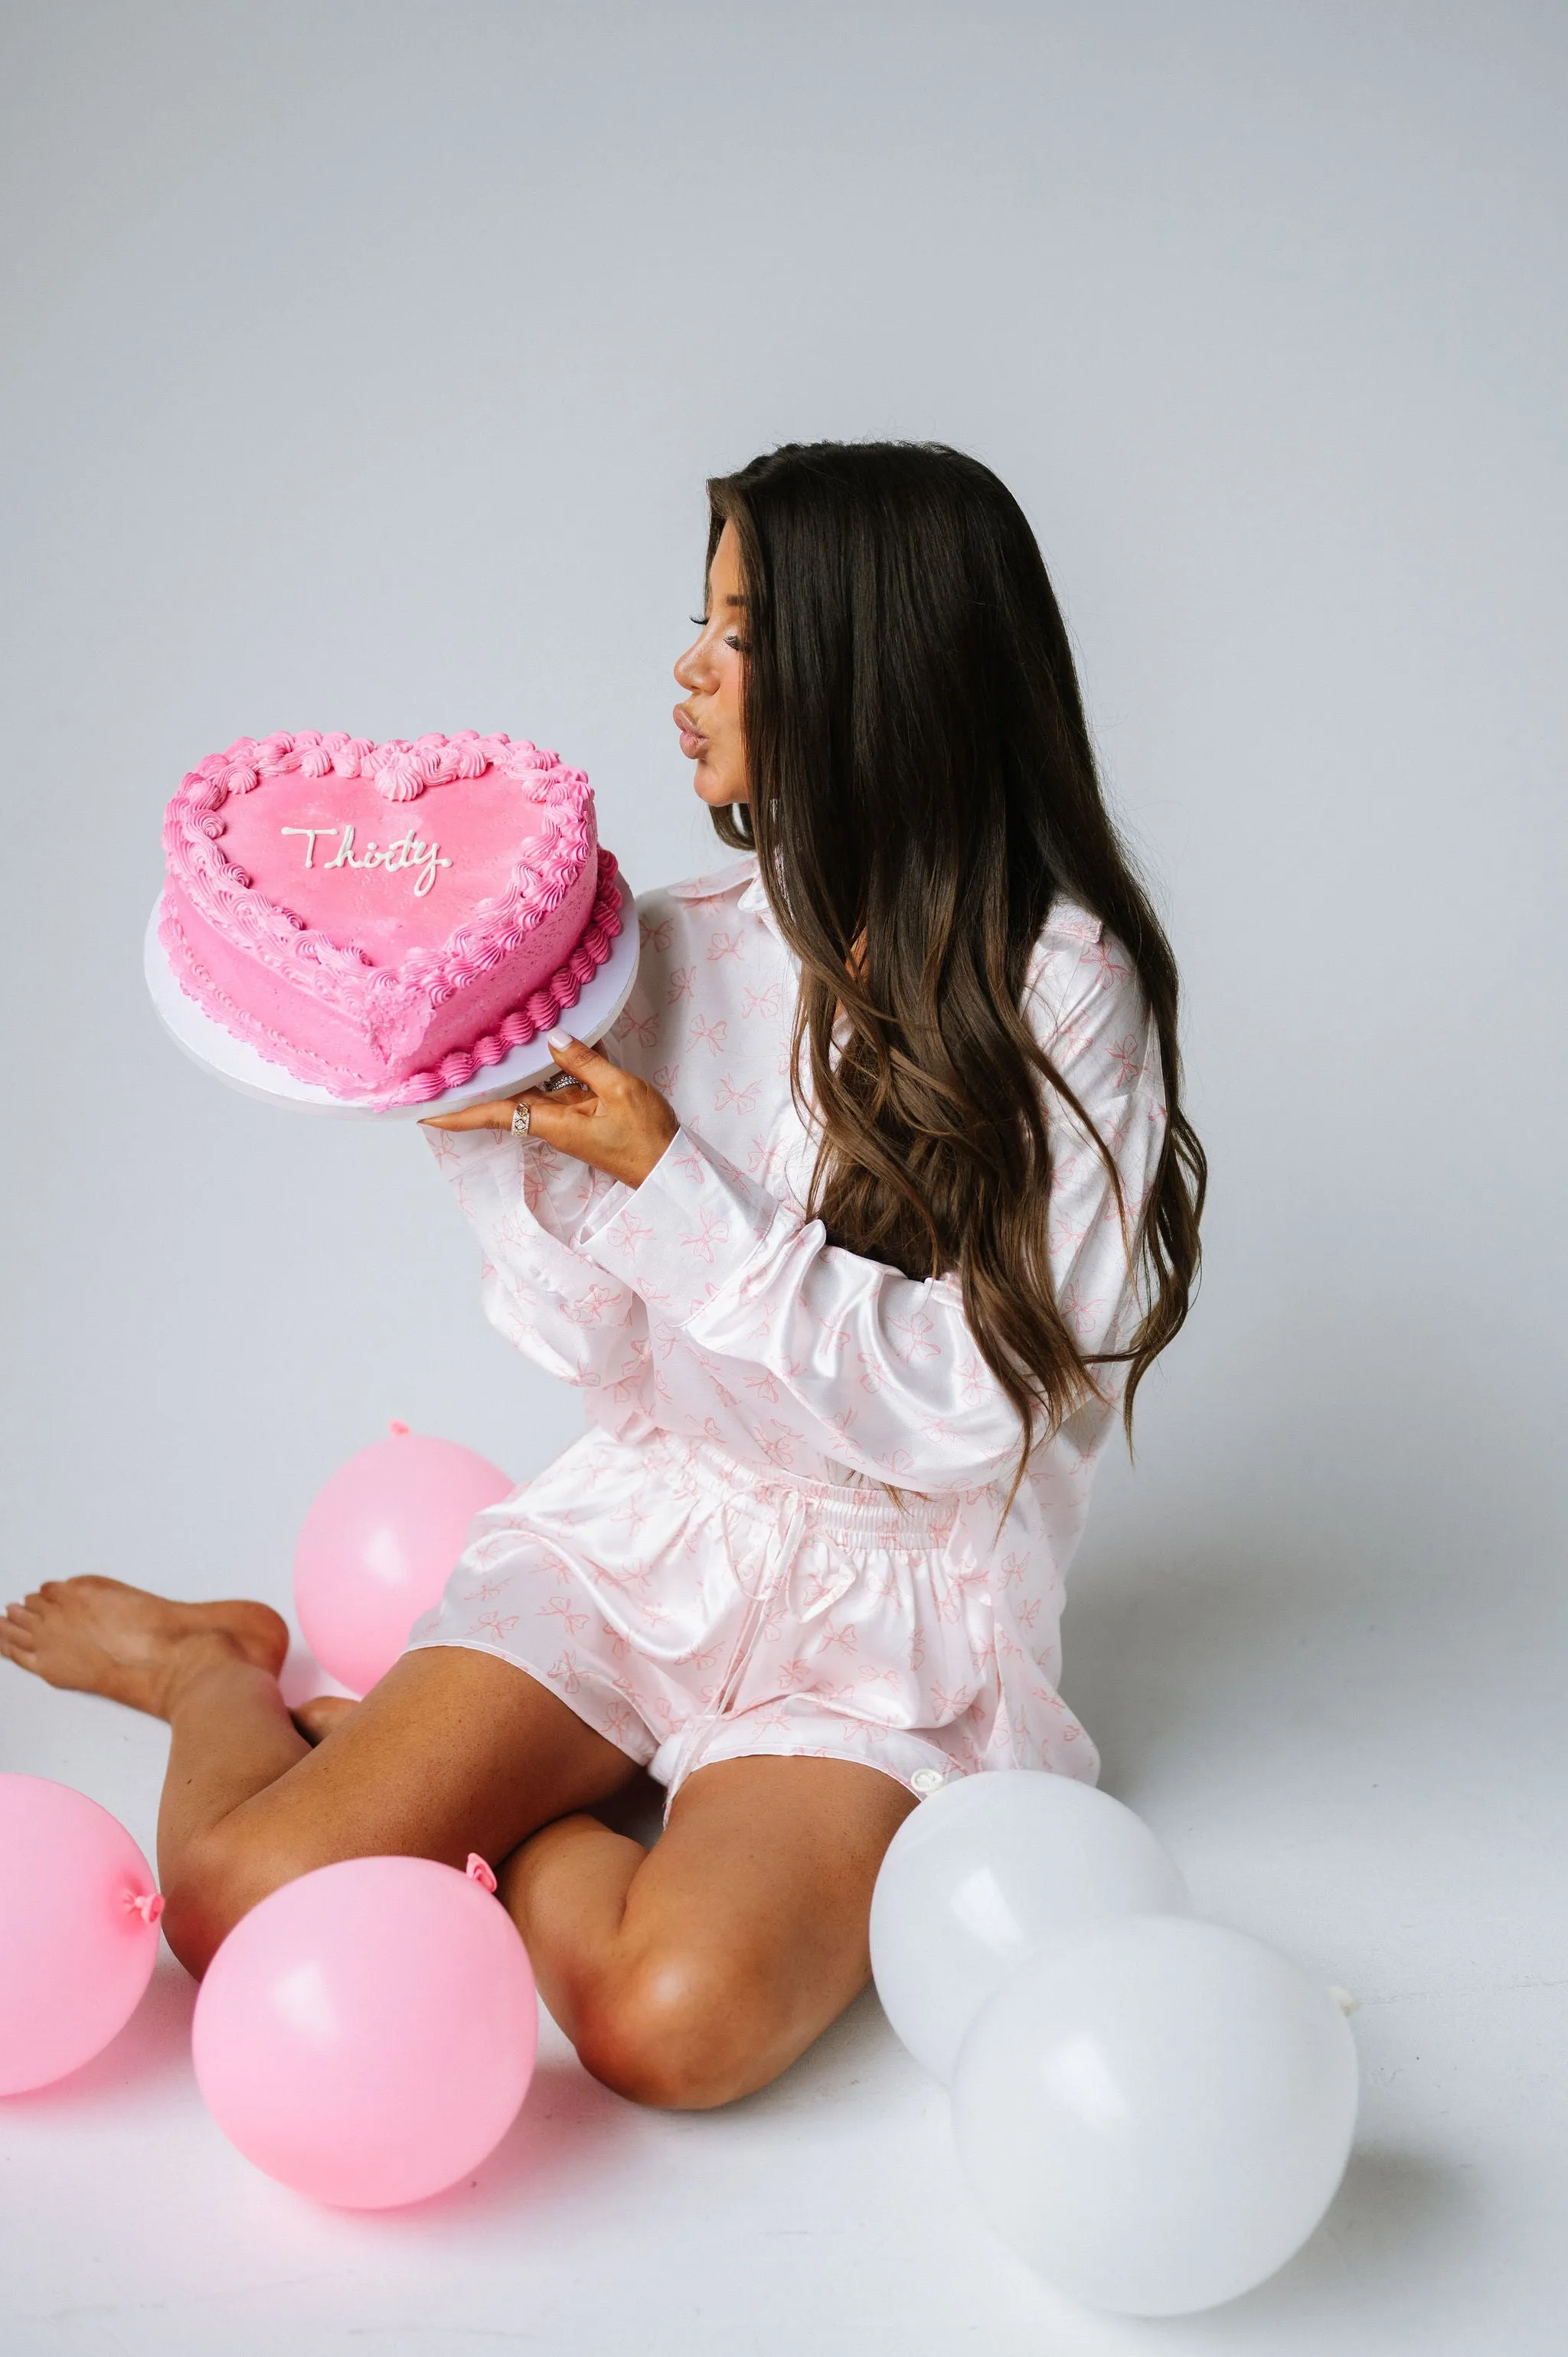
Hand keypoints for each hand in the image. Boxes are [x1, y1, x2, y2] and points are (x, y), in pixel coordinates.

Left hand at [422, 1031, 679, 1188]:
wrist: (669, 1168)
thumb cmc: (646, 1138)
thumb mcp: (619, 1091)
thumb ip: (584, 1063)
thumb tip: (552, 1038)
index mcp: (552, 1122)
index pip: (493, 1114)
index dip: (457, 1112)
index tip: (422, 1111)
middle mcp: (551, 1121)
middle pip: (503, 1098)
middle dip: (473, 1083)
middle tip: (440, 1060)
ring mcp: (565, 1118)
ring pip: (531, 1086)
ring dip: (512, 1066)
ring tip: (486, 1035)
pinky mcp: (582, 1113)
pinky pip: (558, 1084)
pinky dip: (552, 1063)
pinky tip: (553, 1036)